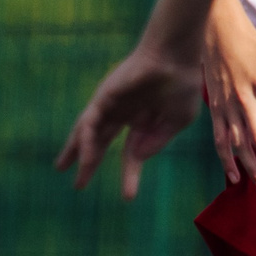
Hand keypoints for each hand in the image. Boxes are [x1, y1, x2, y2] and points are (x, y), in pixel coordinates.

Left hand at [56, 40, 202, 196]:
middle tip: (78, 184)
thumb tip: (137, 158)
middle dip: (88, 161)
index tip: (127, 197)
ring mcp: (111, 104)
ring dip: (80, 153)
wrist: (177, 57)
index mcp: (141, 119)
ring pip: (90, 132)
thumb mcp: (177, 121)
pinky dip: (86, 140)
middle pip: (99, 141)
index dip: (129, 173)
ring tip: (72, 174)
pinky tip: (85, 157)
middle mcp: (122, 113)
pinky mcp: (104, 96)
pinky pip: (91, 122)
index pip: (129, 151)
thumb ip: (157, 141)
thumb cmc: (182, 84)